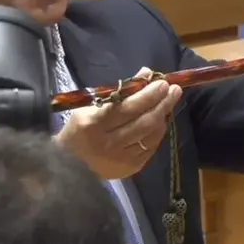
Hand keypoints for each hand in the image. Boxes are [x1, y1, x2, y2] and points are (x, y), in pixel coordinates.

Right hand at [55, 68, 182, 179]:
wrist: (68, 166)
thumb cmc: (78, 130)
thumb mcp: (90, 106)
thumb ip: (119, 92)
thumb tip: (145, 74)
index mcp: (93, 124)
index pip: (126, 108)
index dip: (147, 95)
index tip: (162, 82)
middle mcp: (108, 144)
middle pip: (143, 121)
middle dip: (162, 103)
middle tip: (174, 89)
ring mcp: (120, 159)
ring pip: (150, 135)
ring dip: (163, 116)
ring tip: (169, 101)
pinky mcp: (129, 169)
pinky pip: (150, 148)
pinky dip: (157, 132)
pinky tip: (161, 120)